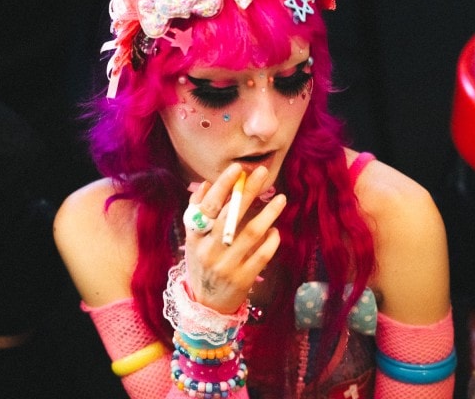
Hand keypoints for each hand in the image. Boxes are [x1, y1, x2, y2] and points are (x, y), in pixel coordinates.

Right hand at [184, 164, 283, 313]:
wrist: (206, 306)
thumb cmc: (202, 264)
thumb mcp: (194, 240)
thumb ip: (197, 212)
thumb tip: (207, 184)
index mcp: (195, 237)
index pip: (208, 206)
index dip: (222, 186)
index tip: (237, 168)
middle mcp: (209, 250)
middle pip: (231, 216)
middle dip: (247, 191)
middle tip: (262, 173)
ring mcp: (227, 266)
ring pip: (251, 233)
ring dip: (268, 213)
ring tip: (280, 199)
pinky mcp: (243, 279)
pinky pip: (262, 255)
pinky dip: (271, 240)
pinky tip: (275, 230)